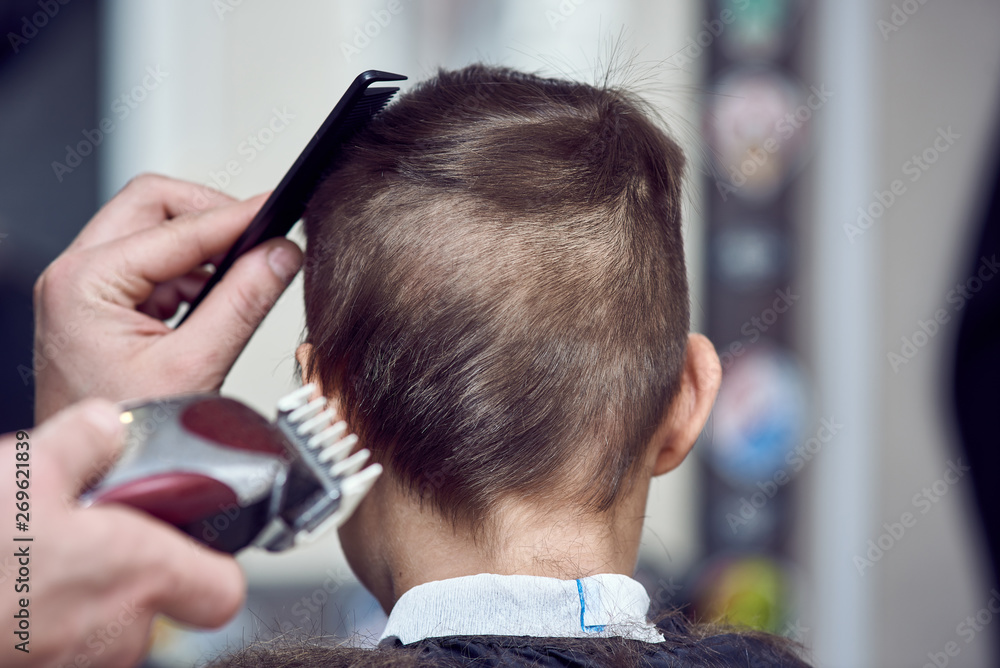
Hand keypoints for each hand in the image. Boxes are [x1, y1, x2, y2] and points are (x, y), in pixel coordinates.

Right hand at [0, 400, 244, 666]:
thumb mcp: (27, 465)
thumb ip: (86, 441)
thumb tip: (106, 426)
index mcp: (137, 572)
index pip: (222, 590)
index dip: (213, 567)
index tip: (192, 544)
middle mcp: (118, 635)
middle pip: (157, 609)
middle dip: (128, 575)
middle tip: (88, 541)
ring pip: (104, 634)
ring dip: (81, 603)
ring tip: (33, 565)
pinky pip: (60, 652)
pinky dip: (42, 627)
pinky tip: (11, 595)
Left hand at [32, 174, 302, 422]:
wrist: (96, 481)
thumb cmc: (125, 435)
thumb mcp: (195, 366)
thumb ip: (243, 302)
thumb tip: (280, 255)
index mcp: (84, 283)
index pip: (175, 227)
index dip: (235, 217)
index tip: (277, 211)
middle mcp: (75, 276)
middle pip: (152, 204)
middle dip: (210, 215)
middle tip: (257, 234)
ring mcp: (84, 287)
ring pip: (151, 228)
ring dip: (201, 246)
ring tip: (241, 274)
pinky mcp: (102, 303)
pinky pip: (152, 262)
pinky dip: (191, 271)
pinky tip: (217, 298)